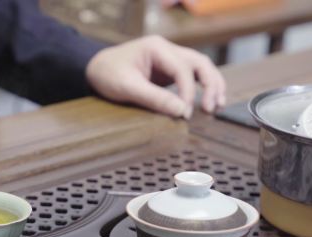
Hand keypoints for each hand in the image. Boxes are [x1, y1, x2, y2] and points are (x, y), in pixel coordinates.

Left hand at [86, 35, 225, 118]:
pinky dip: (202, 88)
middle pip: (200, 63)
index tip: (185, 113)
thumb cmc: (107, 74)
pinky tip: (207, 102)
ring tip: (217, 105)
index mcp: (157, 48)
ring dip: (212, 85)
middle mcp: (167, 50)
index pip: (182, 69)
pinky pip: (192, 77)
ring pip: (200, 68)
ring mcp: (170, 59)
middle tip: (210, 108)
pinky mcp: (169, 71)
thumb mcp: (127, 87)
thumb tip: (181, 111)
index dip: (188, 92)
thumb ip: (154, 98)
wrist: (94, 70)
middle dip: (210, 85)